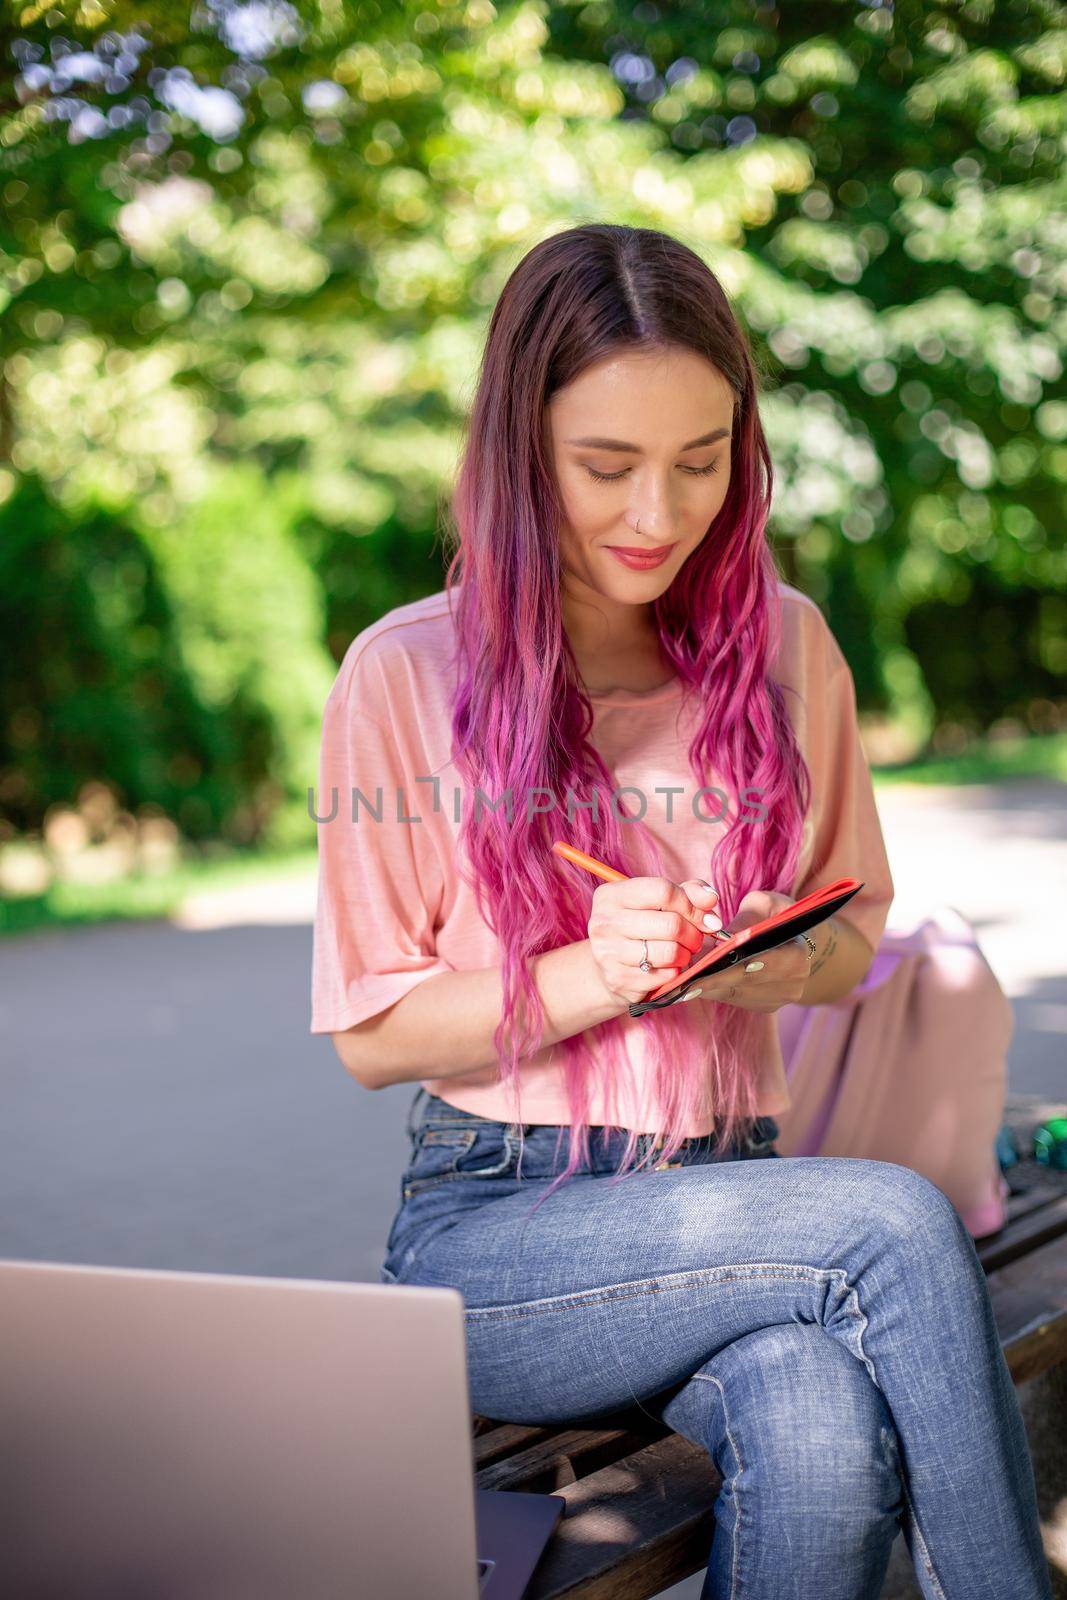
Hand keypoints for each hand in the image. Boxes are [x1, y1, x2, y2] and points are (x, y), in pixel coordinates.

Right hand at [586, 875, 721, 1008]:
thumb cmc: (641, 928)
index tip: (704, 917)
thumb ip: (688, 892)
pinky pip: (665, 976)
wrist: (608, 968)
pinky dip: (674, 973)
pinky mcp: (618, 980)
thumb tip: (710, 899)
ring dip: (685, 955)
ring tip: (681, 953)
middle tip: (694, 939)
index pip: (663, 891)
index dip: (691, 905)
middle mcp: (604, 922)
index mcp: (611, 895)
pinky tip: (666, 968)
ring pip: (670, 952)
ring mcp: (608, 953)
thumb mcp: (660, 902)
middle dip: (693, 934)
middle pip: (671, 924)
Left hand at [685, 889, 813, 1013]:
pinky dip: (713, 989)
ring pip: (734, 994)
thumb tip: (723, 938)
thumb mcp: (764, 905)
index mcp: (797, 955)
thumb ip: (745, 919)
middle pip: (742, 983)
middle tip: (679, 974)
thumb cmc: (778, 915)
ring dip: (706, 986)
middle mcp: (792, 983)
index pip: (758, 964)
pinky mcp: (765, 1007)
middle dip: (709, 978)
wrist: (796, 938)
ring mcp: (780, 1000)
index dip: (727, 966)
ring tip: (680, 976)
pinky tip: (692, 982)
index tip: (699, 965)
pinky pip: (734, 999)